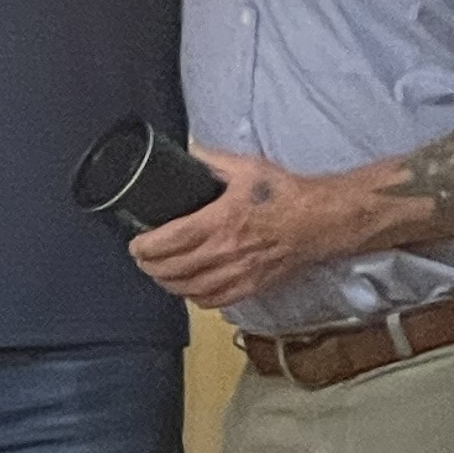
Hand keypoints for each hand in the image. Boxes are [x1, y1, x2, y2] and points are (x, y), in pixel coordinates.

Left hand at [127, 149, 367, 309]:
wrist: (318, 221)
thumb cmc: (284, 193)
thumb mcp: (246, 167)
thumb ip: (212, 160)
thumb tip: (188, 150)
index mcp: (221, 221)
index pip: (171, 240)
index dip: (146, 247)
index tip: (135, 245)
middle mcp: (225, 252)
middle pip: (174, 269)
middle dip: (151, 267)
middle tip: (142, 259)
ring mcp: (238, 274)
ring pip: (190, 290)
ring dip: (168, 284)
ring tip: (159, 274)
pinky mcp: (250, 287)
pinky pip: (213, 301)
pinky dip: (194, 298)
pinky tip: (188, 289)